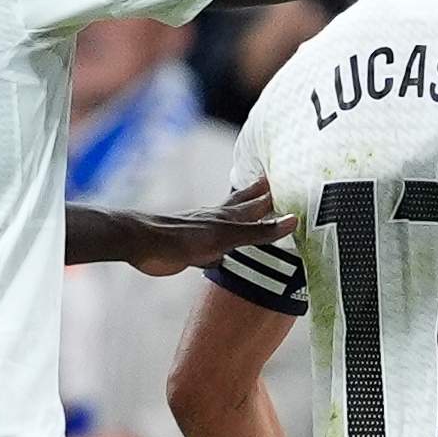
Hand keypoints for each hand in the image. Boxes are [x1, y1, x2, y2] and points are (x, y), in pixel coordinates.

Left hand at [99, 180, 294, 275]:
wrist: (144, 244)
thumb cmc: (183, 237)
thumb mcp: (227, 236)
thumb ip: (258, 231)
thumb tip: (293, 220)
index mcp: (228, 216)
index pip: (257, 201)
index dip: (271, 192)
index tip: (288, 180)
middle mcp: (217, 221)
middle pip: (242, 206)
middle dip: (257, 196)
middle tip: (270, 183)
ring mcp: (204, 233)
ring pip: (229, 226)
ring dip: (241, 222)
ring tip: (252, 216)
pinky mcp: (192, 250)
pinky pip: (215, 249)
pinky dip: (224, 250)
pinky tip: (224, 256)